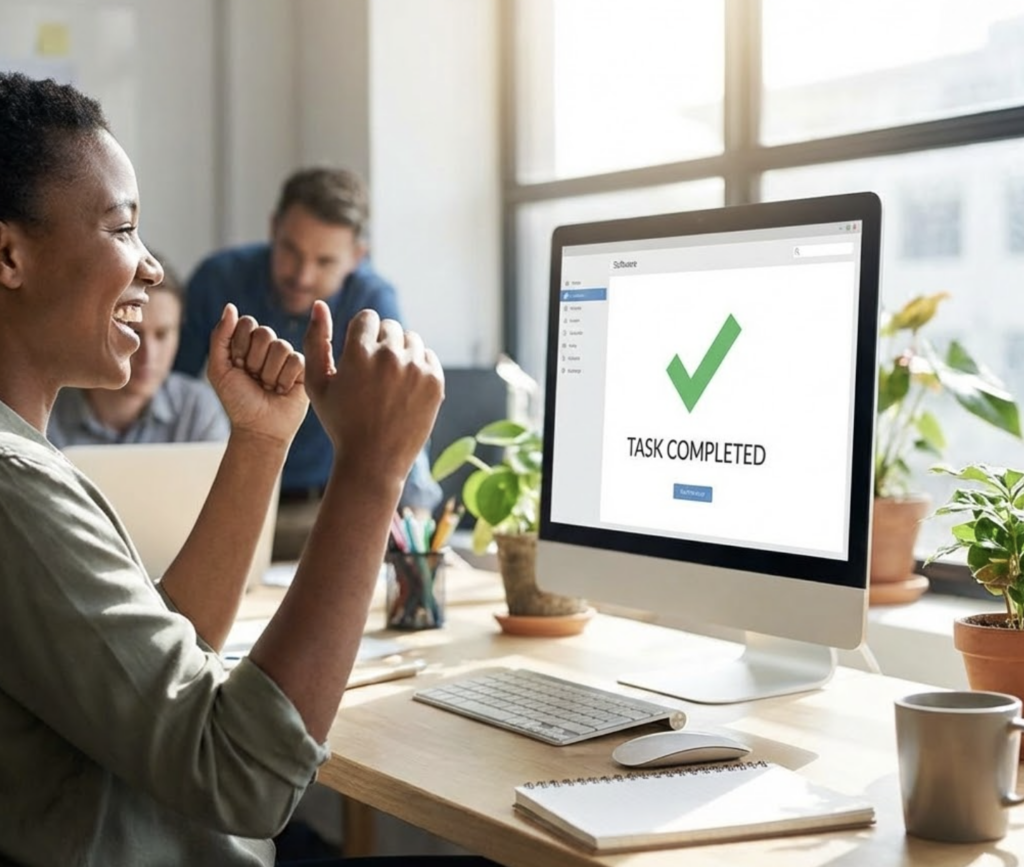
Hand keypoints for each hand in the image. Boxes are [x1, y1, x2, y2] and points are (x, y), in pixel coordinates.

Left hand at [206, 303, 309, 444]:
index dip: (240, 345)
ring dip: (270, 373)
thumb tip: (230, 307)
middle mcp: (268, 348)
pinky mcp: (304, 369)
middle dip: (255, 360)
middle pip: (264, 332)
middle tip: (254, 378)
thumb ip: (220, 337)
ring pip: (281, 347)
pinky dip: (284, 379)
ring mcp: (287, 357)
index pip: (247, 323)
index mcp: (247, 344)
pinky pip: (295, 360)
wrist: (259, 428)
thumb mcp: (219, 369)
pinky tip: (282, 391)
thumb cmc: (237, 401)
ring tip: (268, 387)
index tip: (237, 366)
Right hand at [304, 301, 443, 489]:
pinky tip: (405, 388)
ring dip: (400, 352)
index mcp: (359, 352)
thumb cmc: (340, 422)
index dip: (361, 335)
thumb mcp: (317, 384)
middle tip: (373, 372)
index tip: (359, 355)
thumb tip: (319, 305)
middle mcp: (390, 356)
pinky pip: (428, 357)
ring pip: (411, 340)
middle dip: (381, 342)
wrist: (374, 461)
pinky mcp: (435, 382)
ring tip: (389, 380)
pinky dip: (418, 366)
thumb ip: (315, 341)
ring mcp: (416, 369)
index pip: (367, 318)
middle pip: (390, 327)